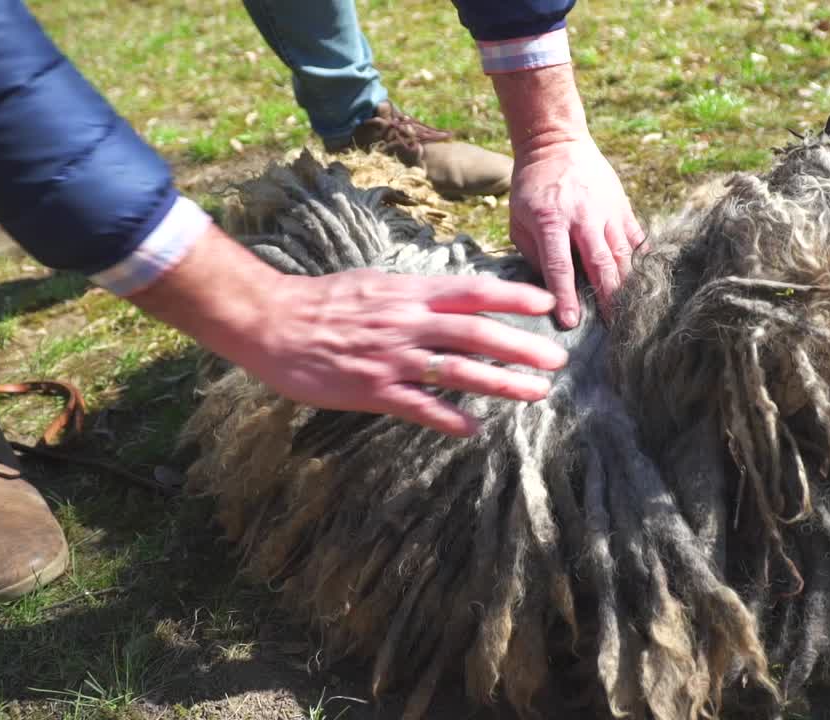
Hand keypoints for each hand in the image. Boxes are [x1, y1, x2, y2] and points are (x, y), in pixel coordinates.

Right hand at [128, 225, 566, 436]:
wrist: (273, 322)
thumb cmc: (325, 302)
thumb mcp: (376, 285)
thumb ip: (416, 297)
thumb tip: (455, 304)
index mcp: (409, 294)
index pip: (472, 291)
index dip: (512, 295)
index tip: (545, 303)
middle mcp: (407, 322)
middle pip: (476, 333)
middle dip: (521, 346)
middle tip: (557, 359)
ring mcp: (392, 358)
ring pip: (458, 371)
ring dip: (501, 384)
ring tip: (535, 393)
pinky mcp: (373, 390)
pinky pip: (420, 407)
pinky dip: (449, 419)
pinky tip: (473, 429)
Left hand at [491, 63, 643, 327]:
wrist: (555, 143)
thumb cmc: (530, 187)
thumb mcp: (518, 220)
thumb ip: (533, 254)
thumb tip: (550, 288)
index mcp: (551, 221)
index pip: (560, 267)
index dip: (566, 297)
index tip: (571, 323)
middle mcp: (583, 217)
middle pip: (600, 264)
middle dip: (607, 298)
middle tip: (613, 326)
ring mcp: (607, 210)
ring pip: (622, 255)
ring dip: (626, 285)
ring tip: (629, 310)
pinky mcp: (621, 206)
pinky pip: (635, 238)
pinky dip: (638, 260)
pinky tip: (642, 280)